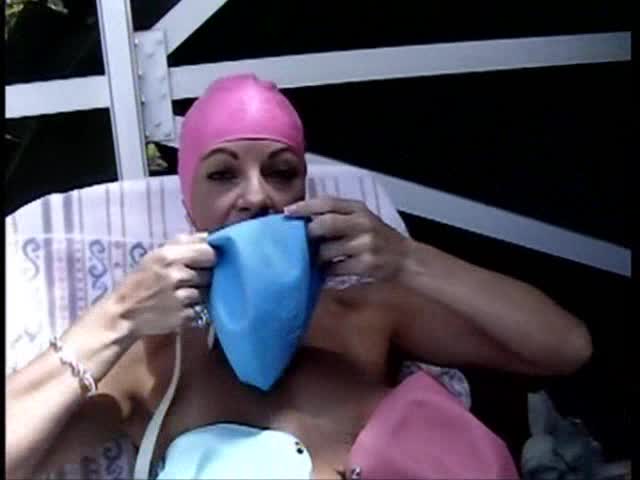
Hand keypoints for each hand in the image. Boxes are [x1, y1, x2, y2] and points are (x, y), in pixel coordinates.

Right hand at [108, 233, 215, 337]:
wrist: (122, 315)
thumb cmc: (140, 283)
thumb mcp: (155, 257)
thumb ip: (183, 243)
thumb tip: (209, 236)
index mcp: (168, 256)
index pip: (208, 252)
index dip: (209, 257)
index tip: (205, 261)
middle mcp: (175, 276)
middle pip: (211, 273)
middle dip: (205, 276)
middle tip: (191, 280)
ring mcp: (180, 298)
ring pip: (207, 292)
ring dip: (199, 294)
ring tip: (181, 295)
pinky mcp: (183, 317)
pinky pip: (200, 310)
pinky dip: (193, 310)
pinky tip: (178, 309)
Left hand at [285, 197, 411, 280]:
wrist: (405, 258)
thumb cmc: (378, 238)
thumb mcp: (362, 219)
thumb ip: (338, 216)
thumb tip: (302, 219)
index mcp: (359, 209)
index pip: (327, 202)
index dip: (304, 206)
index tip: (287, 212)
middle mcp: (363, 223)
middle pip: (325, 224)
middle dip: (308, 234)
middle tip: (299, 242)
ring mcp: (365, 244)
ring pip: (327, 250)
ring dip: (316, 257)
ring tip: (314, 259)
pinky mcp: (366, 264)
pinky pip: (336, 268)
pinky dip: (327, 271)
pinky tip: (327, 271)